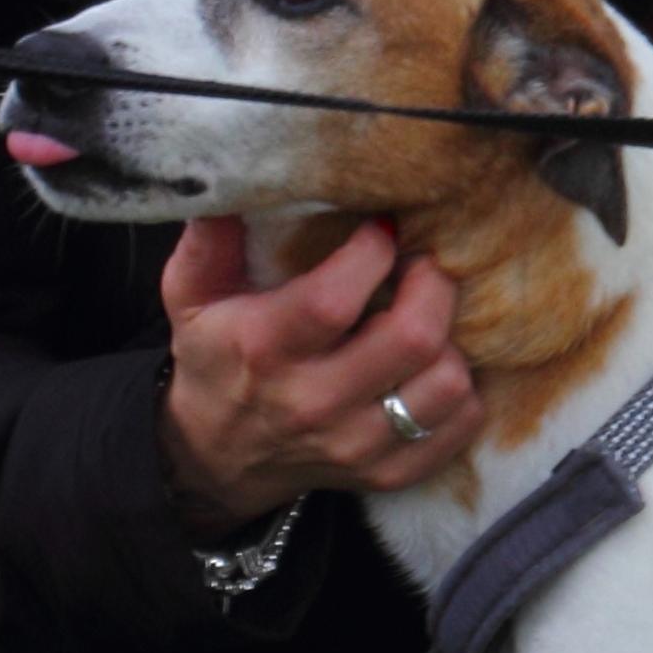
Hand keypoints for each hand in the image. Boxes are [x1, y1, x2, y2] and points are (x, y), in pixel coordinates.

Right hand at [155, 217, 483, 522]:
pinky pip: (459, 426)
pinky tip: (433, 364)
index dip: (373, 252)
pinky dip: (461, 390)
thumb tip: (233, 178)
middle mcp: (314, 402)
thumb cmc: (216, 356)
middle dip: (432, 285)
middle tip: (422, 265)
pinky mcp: (387, 473)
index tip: (381, 229)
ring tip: (429, 316)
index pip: (336, 300)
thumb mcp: (191, 294)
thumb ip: (209, 237)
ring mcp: (355, 445)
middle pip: (412, 339)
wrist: (215, 455)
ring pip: (447, 385)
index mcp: (265, 350)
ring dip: (451, 339)